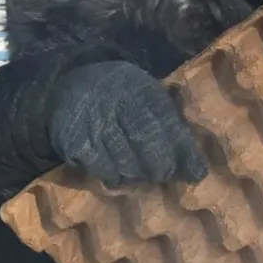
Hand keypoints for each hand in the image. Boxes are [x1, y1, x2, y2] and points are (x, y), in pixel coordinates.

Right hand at [47, 61, 208, 187]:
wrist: (66, 86)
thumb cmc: (116, 96)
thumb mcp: (142, 95)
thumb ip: (167, 122)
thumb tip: (195, 166)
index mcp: (139, 87)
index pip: (167, 121)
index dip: (183, 150)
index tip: (196, 173)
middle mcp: (116, 100)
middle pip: (146, 140)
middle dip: (160, 165)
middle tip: (163, 175)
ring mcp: (94, 120)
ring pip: (125, 159)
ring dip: (137, 174)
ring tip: (140, 174)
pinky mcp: (75, 139)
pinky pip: (103, 168)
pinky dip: (113, 176)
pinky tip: (116, 175)